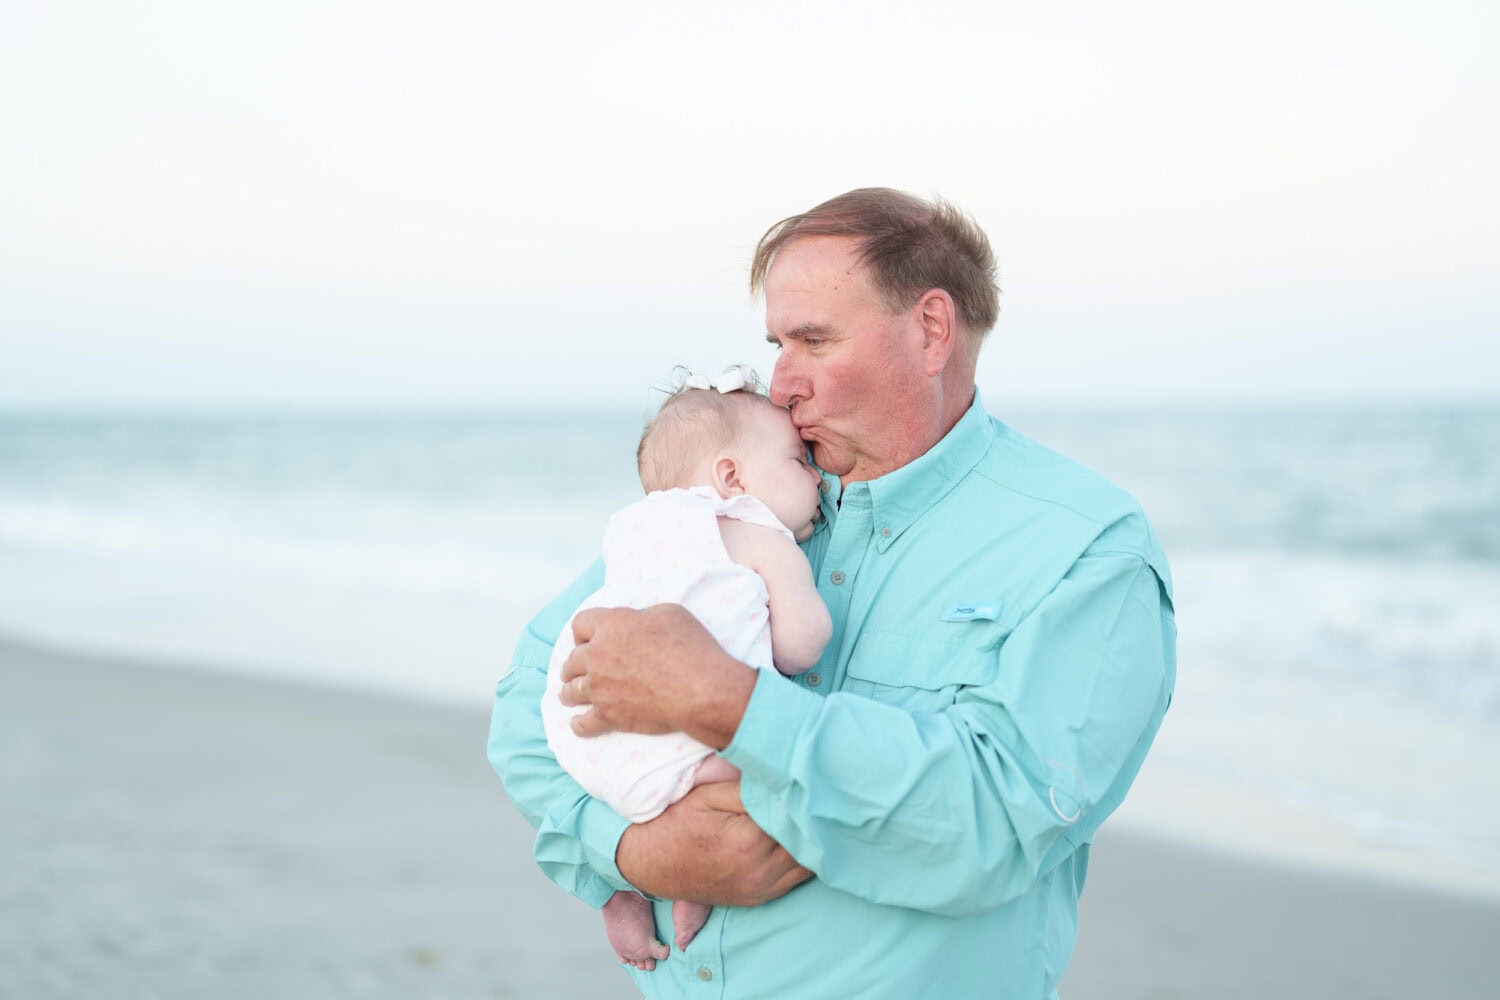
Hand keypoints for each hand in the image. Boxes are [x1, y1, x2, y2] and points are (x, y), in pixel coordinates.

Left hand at [559, 603, 756, 748]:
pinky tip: (578, 723)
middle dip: (573, 665)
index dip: (582, 632)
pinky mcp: (607, 715)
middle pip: (572, 660)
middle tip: (575, 671)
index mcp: (611, 625)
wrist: (700, 690)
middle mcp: (597, 655)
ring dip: (569, 692)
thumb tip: (636, 623)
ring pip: (570, 690)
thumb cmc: (691, 648)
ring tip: (568, 695)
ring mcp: (599, 687)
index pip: (580, 623)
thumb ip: (642, 616)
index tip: (584, 641)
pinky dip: (579, 724)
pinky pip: (582, 723)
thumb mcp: (669, 614)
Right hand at [617, 781, 811, 906]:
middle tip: (810, 794)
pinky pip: (796, 879)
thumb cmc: (677, 822)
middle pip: (806, 840)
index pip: (795, 814)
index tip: (806, 781)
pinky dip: (801, 860)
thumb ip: (750, 789)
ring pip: (807, 862)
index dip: (802, 796)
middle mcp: (760, 870)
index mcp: (749, 839)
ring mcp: (760, 888)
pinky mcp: (759, 897)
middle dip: (809, 818)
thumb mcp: (709, 795)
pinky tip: (794, 839)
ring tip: (803, 815)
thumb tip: (786, 781)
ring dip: (808, 840)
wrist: (650, 863)